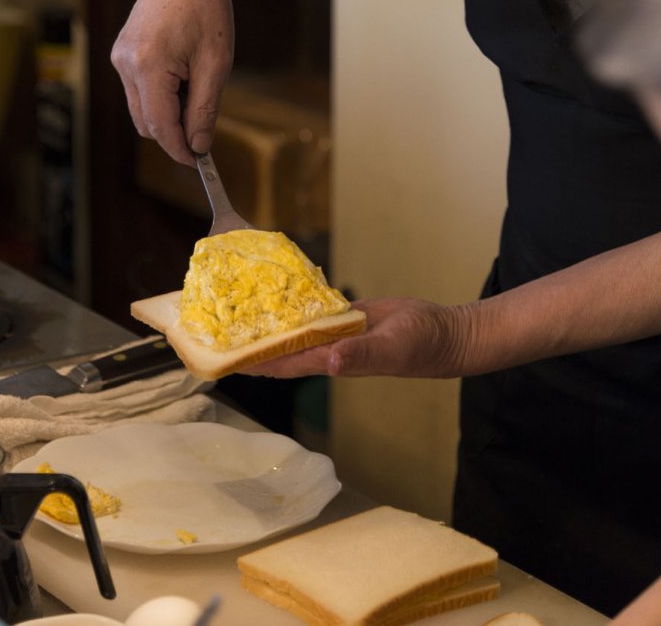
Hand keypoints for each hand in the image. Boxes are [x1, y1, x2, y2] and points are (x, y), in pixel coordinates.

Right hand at [111, 0, 233, 163]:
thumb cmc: (206, 7)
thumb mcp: (216, 62)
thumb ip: (204, 109)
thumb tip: (198, 146)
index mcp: (148, 66)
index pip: (160, 126)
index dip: (180, 149)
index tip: (200, 162)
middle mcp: (125, 64)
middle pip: (146, 123)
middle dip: (174, 133)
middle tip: (206, 122)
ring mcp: (119, 58)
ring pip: (141, 109)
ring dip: (168, 112)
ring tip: (198, 84)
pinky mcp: (121, 53)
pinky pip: (139, 90)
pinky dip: (161, 95)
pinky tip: (184, 73)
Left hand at [242, 297, 474, 378]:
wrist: (442, 333)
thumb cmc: (420, 346)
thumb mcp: (391, 349)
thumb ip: (361, 355)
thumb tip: (330, 361)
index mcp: (332, 361)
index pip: (283, 364)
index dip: (253, 364)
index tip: (222, 361)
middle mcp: (328, 350)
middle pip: (281, 349)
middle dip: (252, 344)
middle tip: (218, 332)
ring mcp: (337, 333)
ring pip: (296, 329)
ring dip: (271, 325)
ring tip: (239, 313)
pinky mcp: (348, 317)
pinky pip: (316, 312)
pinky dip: (298, 306)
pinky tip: (281, 294)